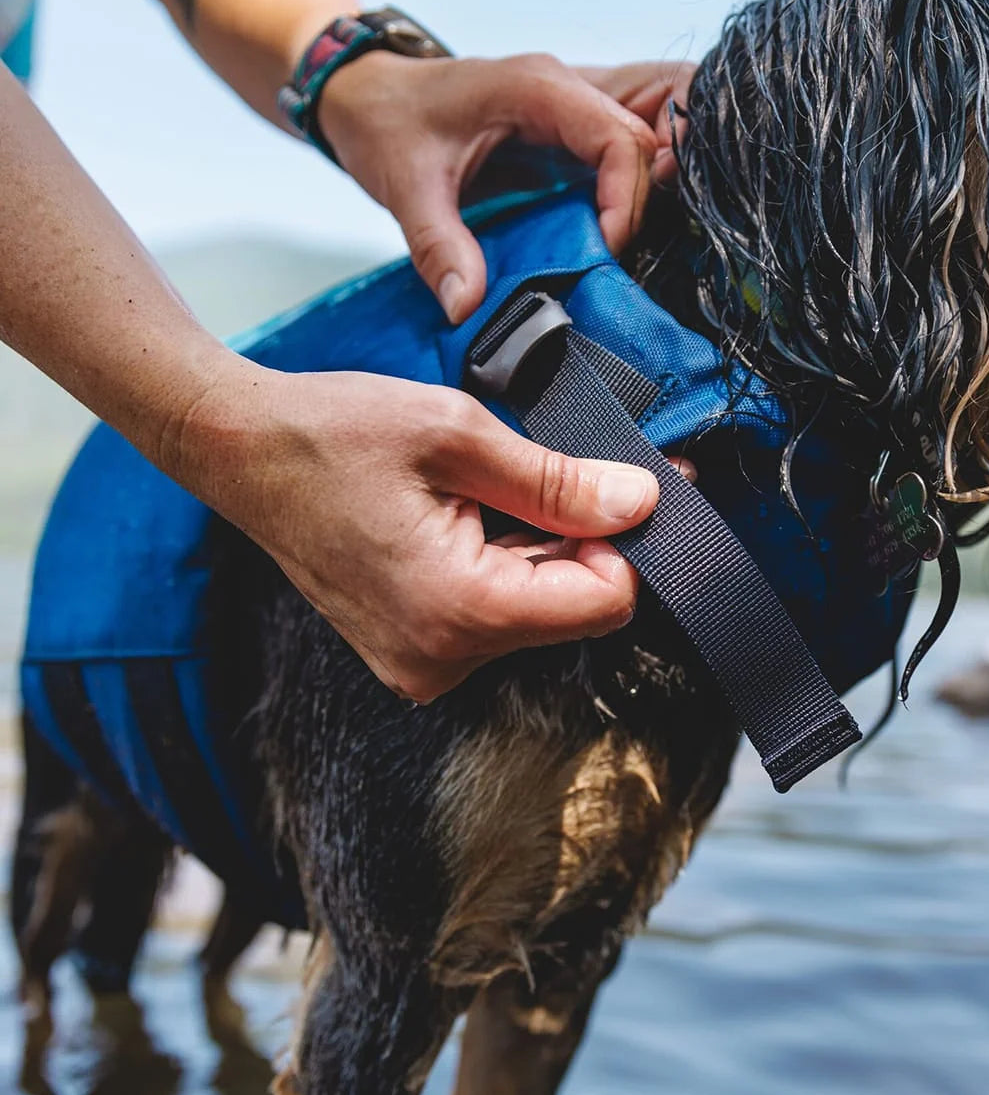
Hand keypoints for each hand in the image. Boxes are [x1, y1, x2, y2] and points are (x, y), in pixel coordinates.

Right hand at [170, 360, 662, 701]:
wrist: (241, 452)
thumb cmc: (331, 434)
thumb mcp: (457, 435)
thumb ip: (558, 480)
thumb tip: (640, 502)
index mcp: (461, 610)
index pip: (605, 602)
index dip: (628, 541)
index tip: (631, 484)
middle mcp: (443, 658)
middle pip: (574, 609)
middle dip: (588, 539)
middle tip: (575, 466)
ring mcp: (423, 661)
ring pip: (537, 609)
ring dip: (544, 547)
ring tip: (498, 485)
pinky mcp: (413, 648)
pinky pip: (495, 612)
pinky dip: (508, 562)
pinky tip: (476, 512)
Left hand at [317, 52, 694, 323]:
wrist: (367, 96)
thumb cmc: (386, 122)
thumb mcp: (405, 186)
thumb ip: (439, 246)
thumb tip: (468, 309)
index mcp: (538, 90)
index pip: (618, 139)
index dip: (624, 201)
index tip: (605, 252)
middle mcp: (566, 92)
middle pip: (646, 142)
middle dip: (646, 204)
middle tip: (619, 261)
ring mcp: (571, 113)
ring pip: (642, 149)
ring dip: (644, 200)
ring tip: (622, 255)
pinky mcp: (566, 139)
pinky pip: (618, 164)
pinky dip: (623, 202)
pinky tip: (607, 245)